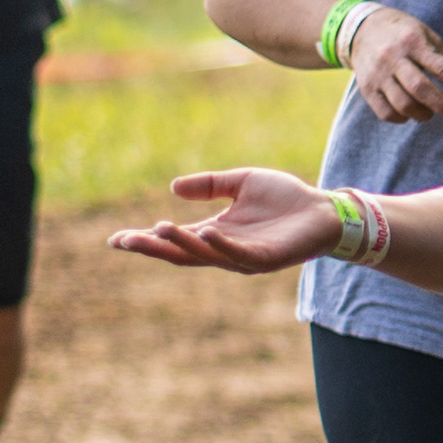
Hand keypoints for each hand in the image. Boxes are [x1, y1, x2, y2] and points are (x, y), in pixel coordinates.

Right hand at [108, 170, 339, 275]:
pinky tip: (206, 232)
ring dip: (181, 244)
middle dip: (153, 248)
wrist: (326, 211)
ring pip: (205, 255)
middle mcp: (225, 249)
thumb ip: (210, 184)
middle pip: (182, 253)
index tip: (116, 239)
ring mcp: (245, 257)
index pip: (175, 239)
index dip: (146, 239)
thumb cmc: (287, 198)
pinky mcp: (267, 259)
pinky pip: (239, 255)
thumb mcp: (241, 183)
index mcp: (216, 232)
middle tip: (124, 241)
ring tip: (157, 229)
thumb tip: (174, 188)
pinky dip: (221, 246)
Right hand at [349, 7, 442, 120]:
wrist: (360, 27)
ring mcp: (377, 73)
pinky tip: (410, 113)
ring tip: (431, 113)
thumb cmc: (404, 34)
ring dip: (424, 114)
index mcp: (412, 41)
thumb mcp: (426, 36)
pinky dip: (402, 118)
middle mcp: (393, 57)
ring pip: (403, 104)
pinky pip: (386, 112)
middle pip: (421, 89)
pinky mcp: (366, 87)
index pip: (442, 69)